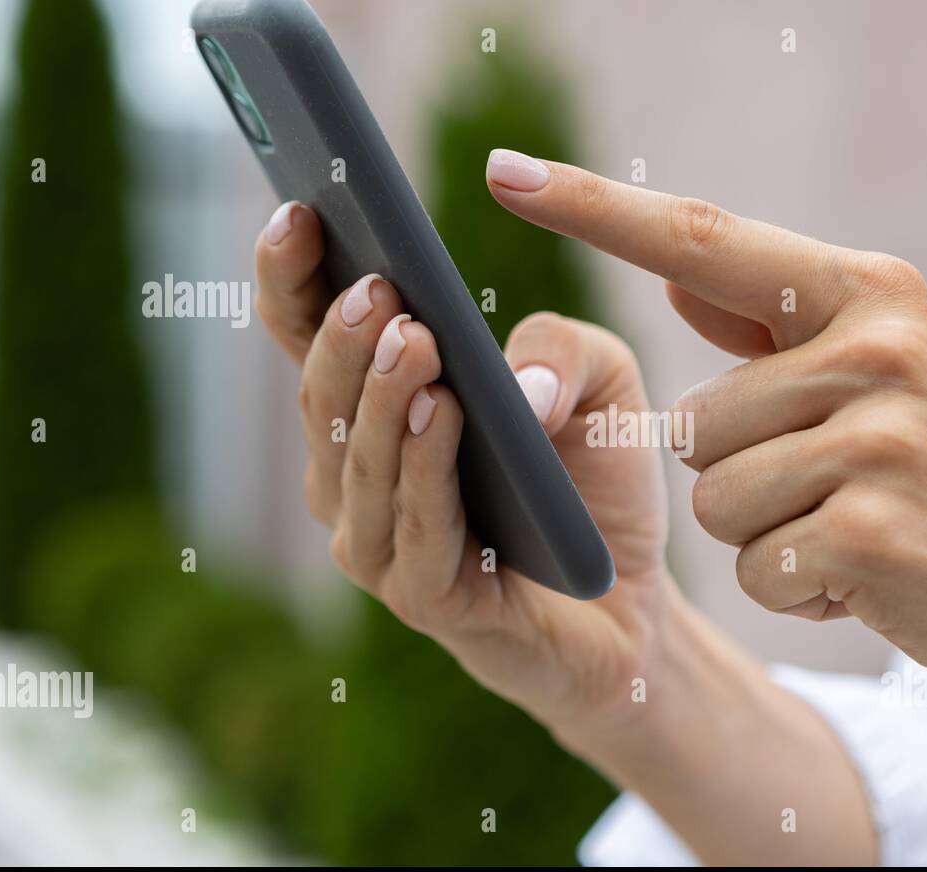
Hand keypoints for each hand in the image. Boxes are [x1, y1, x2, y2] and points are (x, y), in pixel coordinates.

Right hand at [254, 199, 879, 864]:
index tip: (302, 212)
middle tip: (378, 284)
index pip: (311, 337)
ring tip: (411, 336)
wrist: (632, 605)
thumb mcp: (602, 387)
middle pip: (324, 395)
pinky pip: (414, 531)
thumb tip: (514, 380)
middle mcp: (359, 475)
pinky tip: (442, 414)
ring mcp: (383, 543)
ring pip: (359, 462)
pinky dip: (423, 470)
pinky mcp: (429, 601)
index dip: (294, 277)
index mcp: (380, 410)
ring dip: (380, 395)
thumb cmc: (593, 486)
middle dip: (344, 335)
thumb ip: (563, 350)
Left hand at [486, 149, 926, 716]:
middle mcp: (877, 347)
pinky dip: (798, 593)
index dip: (598, 210)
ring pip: (715, 501)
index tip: (508, 173)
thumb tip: (674, 277)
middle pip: (691, 421)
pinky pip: (756, 569)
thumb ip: (778, 324)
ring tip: (857, 534)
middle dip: (743, 479)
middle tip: (840, 494)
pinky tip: (870, 582)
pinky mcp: (870, 529)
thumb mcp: (892, 373)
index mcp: (870, 293)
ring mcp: (878, 436)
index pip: (704, 239)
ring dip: (770, 538)